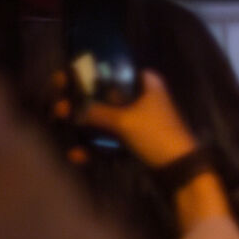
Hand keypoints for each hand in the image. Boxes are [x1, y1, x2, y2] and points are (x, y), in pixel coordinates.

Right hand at [69, 70, 198, 167]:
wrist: (179, 168)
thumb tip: (70, 108)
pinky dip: (94, 145)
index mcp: (146, 83)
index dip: (87, 74)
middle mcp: (142, 96)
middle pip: (104, 95)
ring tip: (63, 129)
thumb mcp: (124, 120)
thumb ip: (95, 111)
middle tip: (60, 110)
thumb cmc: (155, 134)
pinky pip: (110, 137)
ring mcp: (138, 118)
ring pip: (104, 117)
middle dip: (79, 103)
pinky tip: (78, 154)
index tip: (64, 81)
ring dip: (83, 124)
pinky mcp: (134, 138)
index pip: (113, 71)